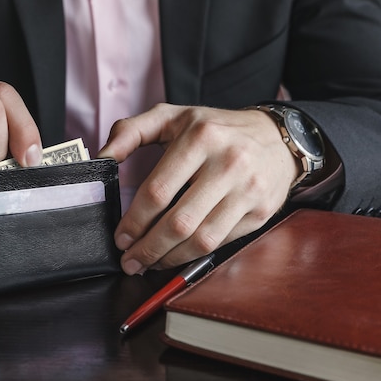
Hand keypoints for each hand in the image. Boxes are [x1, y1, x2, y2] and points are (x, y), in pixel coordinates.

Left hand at [98, 103, 298, 274]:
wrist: (277, 137)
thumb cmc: (216, 129)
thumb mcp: (173, 117)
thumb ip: (131, 131)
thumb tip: (102, 157)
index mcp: (200, 137)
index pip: (158, 191)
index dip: (135, 221)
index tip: (121, 237)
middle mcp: (228, 163)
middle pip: (179, 222)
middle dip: (148, 249)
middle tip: (130, 260)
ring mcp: (247, 190)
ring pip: (201, 240)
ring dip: (169, 259)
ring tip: (150, 263)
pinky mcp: (260, 211)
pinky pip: (221, 243)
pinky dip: (195, 255)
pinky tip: (177, 255)